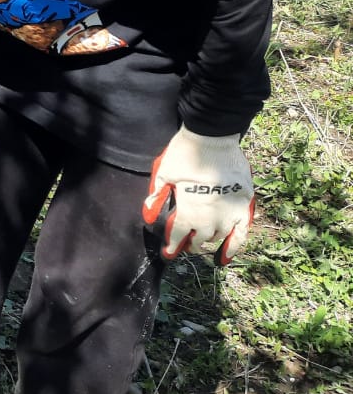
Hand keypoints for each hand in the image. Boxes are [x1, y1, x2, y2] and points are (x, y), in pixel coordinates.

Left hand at [142, 125, 253, 264]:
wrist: (212, 137)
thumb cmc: (184, 154)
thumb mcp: (164, 174)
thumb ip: (157, 197)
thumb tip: (149, 216)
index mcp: (188, 210)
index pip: (178, 235)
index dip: (172, 245)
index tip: (169, 253)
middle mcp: (209, 217)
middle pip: (199, 239)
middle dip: (191, 243)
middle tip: (186, 242)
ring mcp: (229, 212)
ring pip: (218, 236)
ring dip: (208, 241)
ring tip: (202, 241)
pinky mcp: (244, 205)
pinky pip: (242, 233)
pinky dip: (234, 246)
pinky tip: (225, 257)